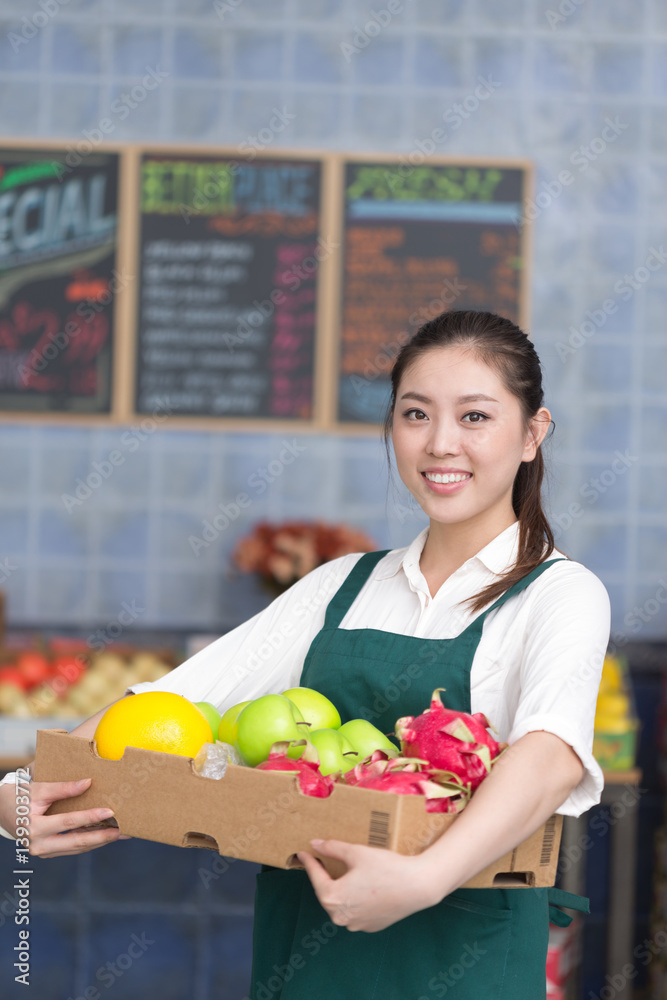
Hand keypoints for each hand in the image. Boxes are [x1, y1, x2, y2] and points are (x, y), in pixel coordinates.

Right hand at [0, 777, 130, 857]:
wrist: (2, 811)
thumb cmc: (19, 797)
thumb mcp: (39, 789)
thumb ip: (63, 788)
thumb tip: (88, 783)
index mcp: (35, 828)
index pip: (68, 822)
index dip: (90, 816)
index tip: (110, 811)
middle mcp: (38, 845)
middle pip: (76, 842)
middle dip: (102, 837)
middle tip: (123, 831)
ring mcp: (44, 851)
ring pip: (76, 848)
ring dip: (99, 841)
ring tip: (121, 834)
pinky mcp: (49, 851)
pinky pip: (72, 847)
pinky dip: (89, 841)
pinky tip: (105, 835)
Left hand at [296, 839, 435, 932]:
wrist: (417, 887)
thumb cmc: (386, 868)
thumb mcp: (356, 853)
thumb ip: (332, 848)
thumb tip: (314, 844)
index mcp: (333, 898)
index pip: (316, 877)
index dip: (309, 862)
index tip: (303, 852)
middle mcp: (341, 917)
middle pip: (327, 893)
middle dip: (323, 877)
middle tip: (320, 862)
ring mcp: (356, 925)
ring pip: (341, 904)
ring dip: (339, 890)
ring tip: (341, 874)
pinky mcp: (371, 926)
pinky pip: (356, 912)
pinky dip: (354, 900)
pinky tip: (360, 888)